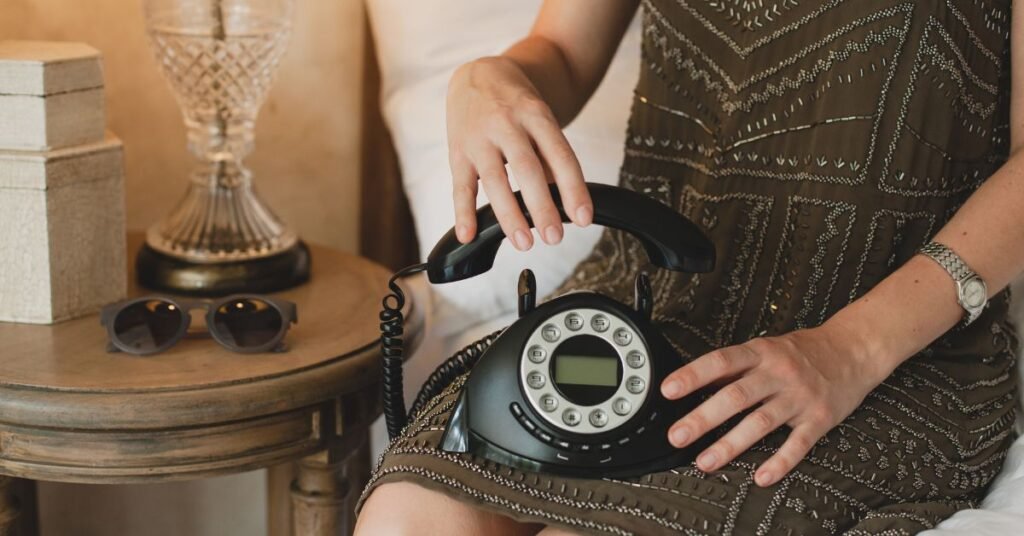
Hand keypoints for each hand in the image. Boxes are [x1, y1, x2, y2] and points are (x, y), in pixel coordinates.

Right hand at [446, 57, 591, 248]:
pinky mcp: (457, 151)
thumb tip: (562, 202)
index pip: (560, 155)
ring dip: (509, 215)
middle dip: (542, 206)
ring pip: (494, 180)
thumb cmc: (516, 105)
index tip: (583, 218)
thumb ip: (548, 157)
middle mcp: (507, 124)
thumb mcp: (539, 119)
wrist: (478, 74)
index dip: (574, 188)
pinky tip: (468, 235)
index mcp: (536, 115)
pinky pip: (461, 185)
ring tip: (524, 243)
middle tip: (554, 237)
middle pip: (527, 169)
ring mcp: (479, 138)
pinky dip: (463, 212)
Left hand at [660, 321, 892, 486]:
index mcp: (761, 353)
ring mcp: (799, 397)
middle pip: (736, 396)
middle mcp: (778, 373)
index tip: (668, 389)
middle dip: (703, 418)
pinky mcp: (819, 418)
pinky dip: (780, 462)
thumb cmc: (803, 351)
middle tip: (677, 435)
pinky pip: (798, 443)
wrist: (853, 350)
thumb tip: (695, 381)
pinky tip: (762, 476)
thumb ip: (734, 365)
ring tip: (705, 461)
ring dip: (731, 444)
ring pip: (761, 422)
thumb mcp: (766, 347)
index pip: (721, 362)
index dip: (693, 375)